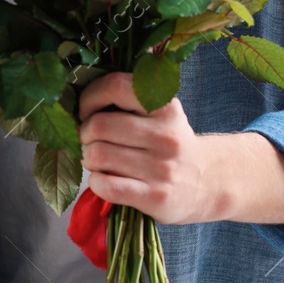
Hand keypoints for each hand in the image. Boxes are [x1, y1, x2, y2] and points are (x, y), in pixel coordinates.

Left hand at [77, 72, 221, 224]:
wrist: (207, 183)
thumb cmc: (168, 144)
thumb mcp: (159, 114)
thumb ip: (127, 100)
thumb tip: (76, 97)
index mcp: (165, 106)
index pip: (114, 86)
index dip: (89, 98)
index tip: (87, 111)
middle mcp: (166, 135)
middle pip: (98, 125)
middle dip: (84, 134)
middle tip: (92, 142)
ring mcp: (161, 168)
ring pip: (97, 155)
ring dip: (88, 159)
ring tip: (100, 161)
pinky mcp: (155, 196)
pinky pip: (105, 185)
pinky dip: (95, 182)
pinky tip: (105, 180)